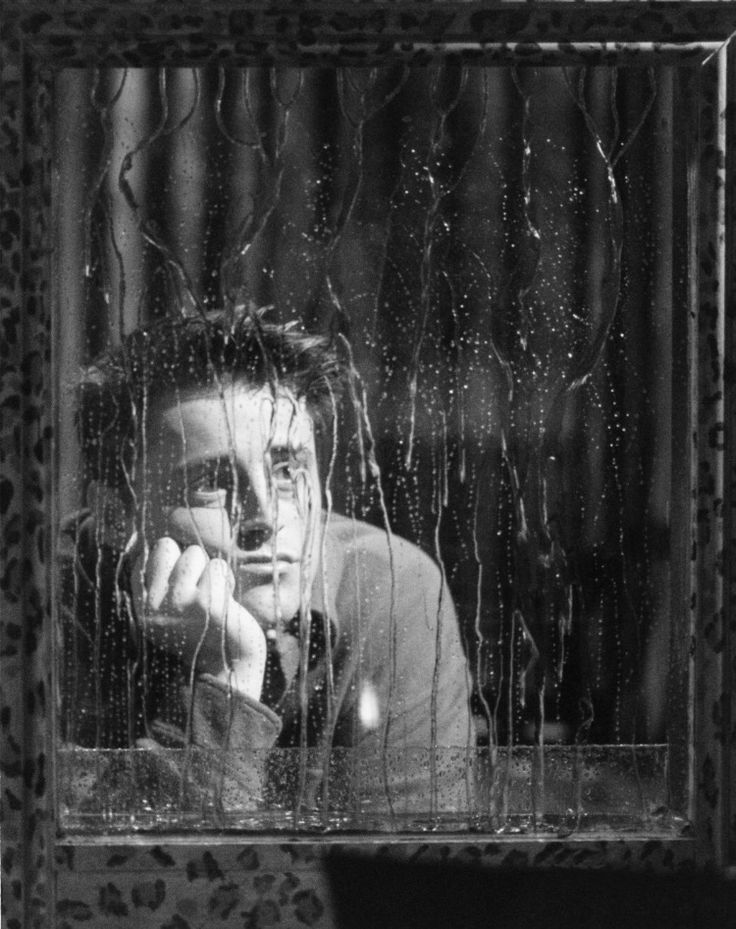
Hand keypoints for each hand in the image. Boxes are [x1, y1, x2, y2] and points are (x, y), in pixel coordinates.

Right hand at [132, 538, 266, 699]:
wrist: (227, 669)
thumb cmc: (201, 632)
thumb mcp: (168, 611)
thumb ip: (159, 581)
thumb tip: (163, 539)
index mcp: (140, 605)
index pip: (145, 553)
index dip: (170, 559)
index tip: (181, 584)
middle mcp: (152, 604)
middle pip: (166, 545)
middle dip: (188, 561)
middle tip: (197, 590)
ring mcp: (179, 604)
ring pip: (195, 553)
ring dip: (210, 573)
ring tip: (211, 600)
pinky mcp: (207, 604)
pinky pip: (218, 567)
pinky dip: (226, 581)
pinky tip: (224, 605)